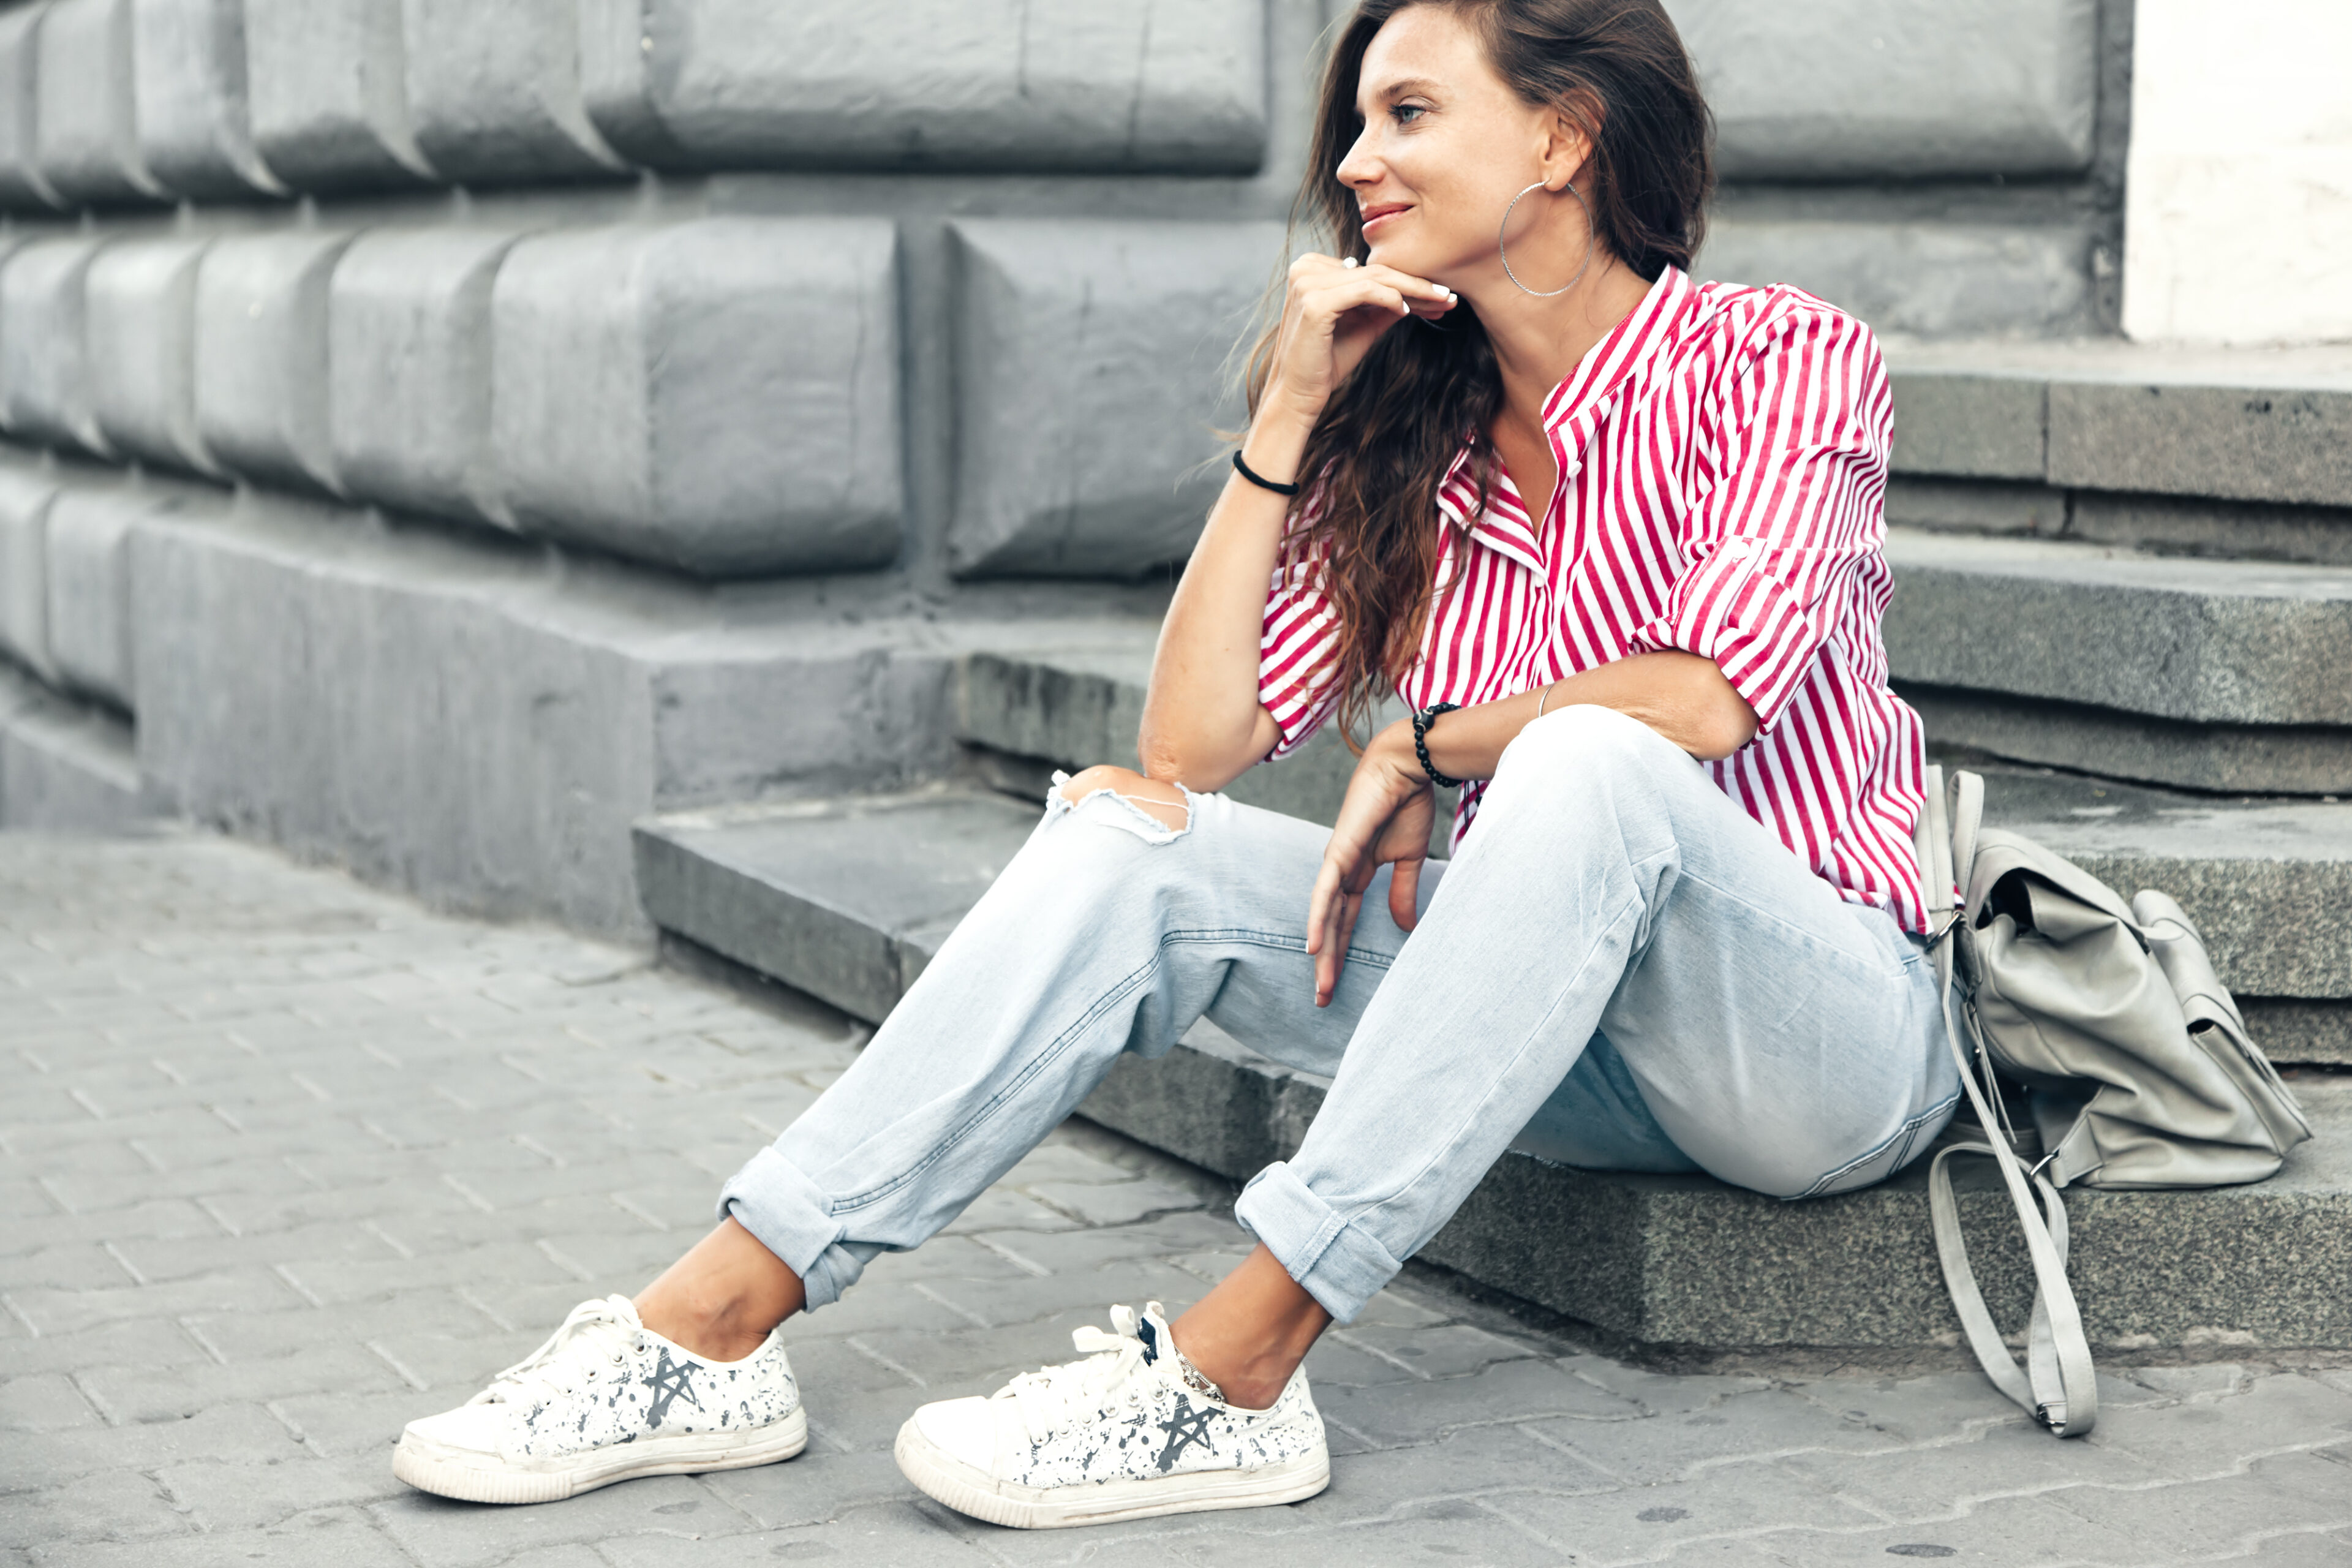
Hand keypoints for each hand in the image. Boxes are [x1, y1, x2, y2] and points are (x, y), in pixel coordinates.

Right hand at [1262, 254, 1455, 427]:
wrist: (1298, 394)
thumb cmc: (1326, 362)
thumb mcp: (1361, 326)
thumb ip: (1383, 305)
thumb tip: (1416, 294)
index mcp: (1311, 269)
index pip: (1369, 270)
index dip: (1406, 282)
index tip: (1437, 295)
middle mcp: (1305, 269)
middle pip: (1374, 271)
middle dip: (1416, 284)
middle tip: (1448, 296)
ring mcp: (1307, 283)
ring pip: (1374, 279)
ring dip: (1412, 290)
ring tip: (1440, 302)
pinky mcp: (1314, 302)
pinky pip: (1364, 291)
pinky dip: (1390, 299)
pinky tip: (1408, 311)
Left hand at [1304, 721, 1436, 1006]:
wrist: (1407, 767)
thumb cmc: (1406, 805)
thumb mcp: (1408, 859)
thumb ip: (1402, 892)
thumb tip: (1405, 927)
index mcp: (1358, 874)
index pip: (1345, 921)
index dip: (1341, 952)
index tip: (1336, 984)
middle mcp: (1342, 871)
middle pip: (1330, 924)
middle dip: (1327, 962)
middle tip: (1323, 998)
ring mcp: (1338, 861)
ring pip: (1324, 913)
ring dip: (1321, 948)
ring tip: (1319, 981)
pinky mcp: (1340, 850)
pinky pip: (1326, 891)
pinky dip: (1318, 917)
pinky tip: (1313, 944)